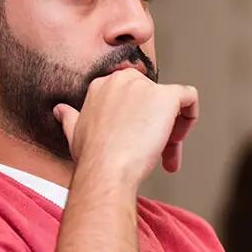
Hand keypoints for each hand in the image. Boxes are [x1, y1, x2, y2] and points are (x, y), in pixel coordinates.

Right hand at [53, 68, 198, 186]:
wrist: (105, 170)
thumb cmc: (92, 159)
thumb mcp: (74, 133)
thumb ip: (70, 118)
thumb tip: (60, 110)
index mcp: (102, 85)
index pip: (131, 97)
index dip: (136, 121)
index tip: (134, 141)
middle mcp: (123, 80)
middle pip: (152, 99)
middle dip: (155, 126)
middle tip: (154, 152)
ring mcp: (145, 87)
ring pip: (169, 104)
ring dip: (171, 130)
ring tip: (165, 157)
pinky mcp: (166, 97)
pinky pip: (189, 96)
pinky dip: (191, 115)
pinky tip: (181, 137)